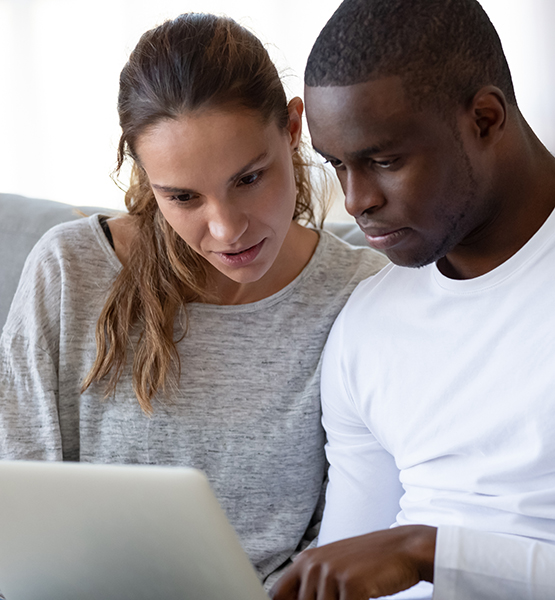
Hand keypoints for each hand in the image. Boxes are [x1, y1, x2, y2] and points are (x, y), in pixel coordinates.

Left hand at [270, 525, 436, 599]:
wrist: (404, 548)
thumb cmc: (370, 562)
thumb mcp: (334, 568)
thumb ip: (312, 584)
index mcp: (306, 560)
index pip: (278, 594)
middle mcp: (313, 565)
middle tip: (343, 596)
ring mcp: (331, 574)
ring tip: (355, 594)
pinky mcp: (350, 585)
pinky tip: (364, 596)